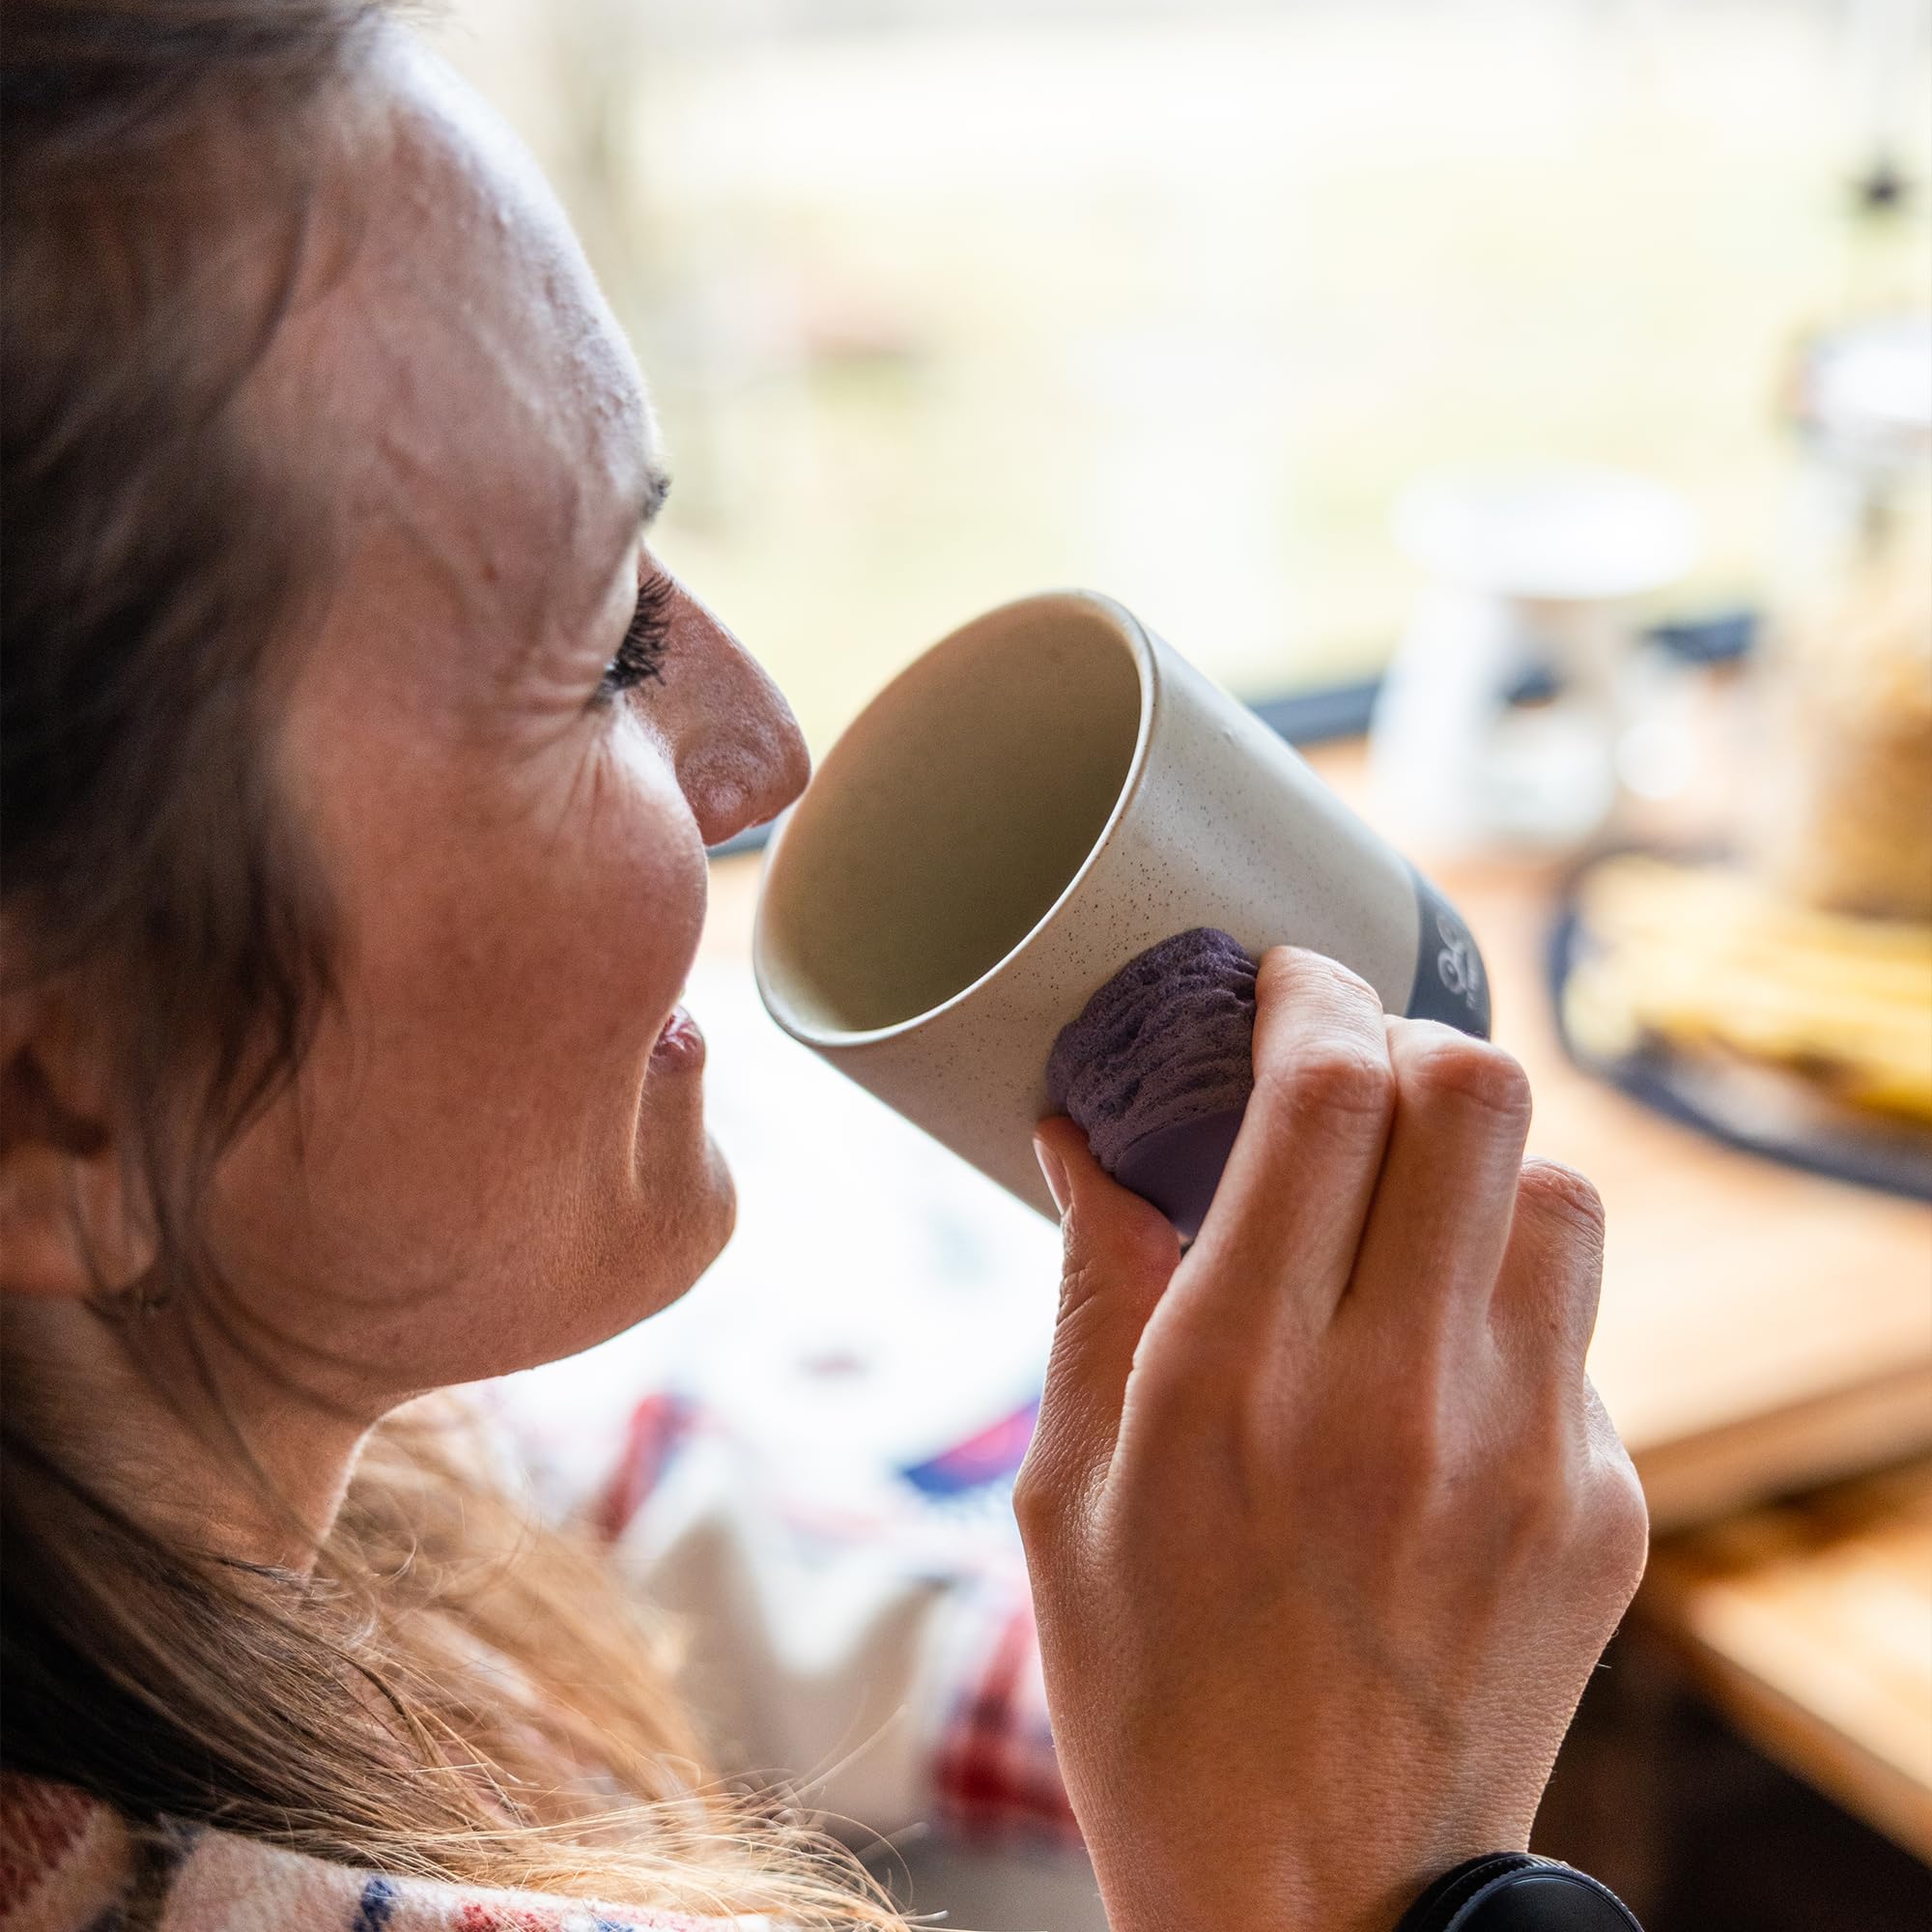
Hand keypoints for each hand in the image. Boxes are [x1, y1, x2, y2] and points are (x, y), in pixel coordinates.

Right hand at [1015, 947, 1647, 1931]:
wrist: (1312, 1898)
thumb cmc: (1152, 1692)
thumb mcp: (1066, 1491)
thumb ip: (1092, 1285)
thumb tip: (1081, 1131)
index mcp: (1235, 1387)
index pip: (1326, 1099)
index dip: (1311, 997)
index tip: (1281, 981)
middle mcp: (1398, 1402)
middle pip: (1476, 1096)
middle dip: (1406, 1041)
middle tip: (1348, 1072)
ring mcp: (1527, 1457)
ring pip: (1559, 1188)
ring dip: (1477, 1155)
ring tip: (1404, 1201)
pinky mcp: (1604, 1510)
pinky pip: (1580, 1323)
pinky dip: (1509, 1285)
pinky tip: (1439, 1349)